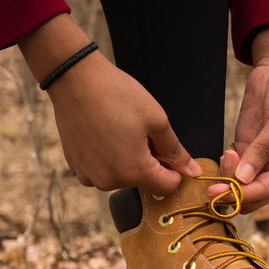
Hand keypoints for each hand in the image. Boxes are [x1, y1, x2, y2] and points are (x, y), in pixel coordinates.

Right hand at [19, 15, 199, 194]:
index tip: (167, 149)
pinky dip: (105, 158)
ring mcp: (90, 176)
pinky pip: (100, 170)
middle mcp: (110, 182)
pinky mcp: (76, 168)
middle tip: (139, 131)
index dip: (173, 170)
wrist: (75, 81)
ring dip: (125, 160)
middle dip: (147, 161)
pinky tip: (101, 134)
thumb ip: (175, 150)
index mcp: (134, 172)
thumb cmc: (118, 96)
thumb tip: (192, 171)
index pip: (167, 187)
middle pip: (143, 181)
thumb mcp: (156, 120)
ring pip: (120, 176)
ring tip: (118, 130)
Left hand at [209, 25, 268, 212]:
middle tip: (213, 186)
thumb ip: (262, 150)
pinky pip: (232, 169)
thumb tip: (243, 179)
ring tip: (227, 154)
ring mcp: (260, 160)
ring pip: (239, 185)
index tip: (221, 194)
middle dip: (232, 192)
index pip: (266, 191)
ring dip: (227, 179)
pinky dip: (224, 168)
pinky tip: (224, 156)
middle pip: (251, 195)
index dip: (242, 195)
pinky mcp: (245, 148)